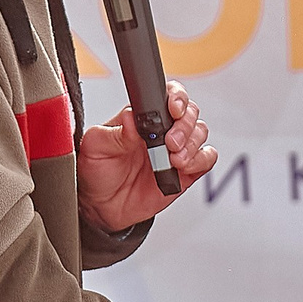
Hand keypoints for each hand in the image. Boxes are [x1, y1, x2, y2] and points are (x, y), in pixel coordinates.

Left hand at [77, 81, 215, 233]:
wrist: (102, 207)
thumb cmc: (98, 172)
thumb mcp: (95, 148)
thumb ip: (114, 133)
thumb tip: (130, 117)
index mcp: (142, 117)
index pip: (168, 94)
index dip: (177, 98)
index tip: (173, 109)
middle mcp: (162, 130)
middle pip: (190, 112)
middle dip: (185, 125)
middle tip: (169, 142)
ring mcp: (175, 150)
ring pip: (200, 133)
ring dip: (191, 145)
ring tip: (174, 159)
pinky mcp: (186, 171)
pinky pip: (206, 159)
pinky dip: (200, 160)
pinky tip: (183, 167)